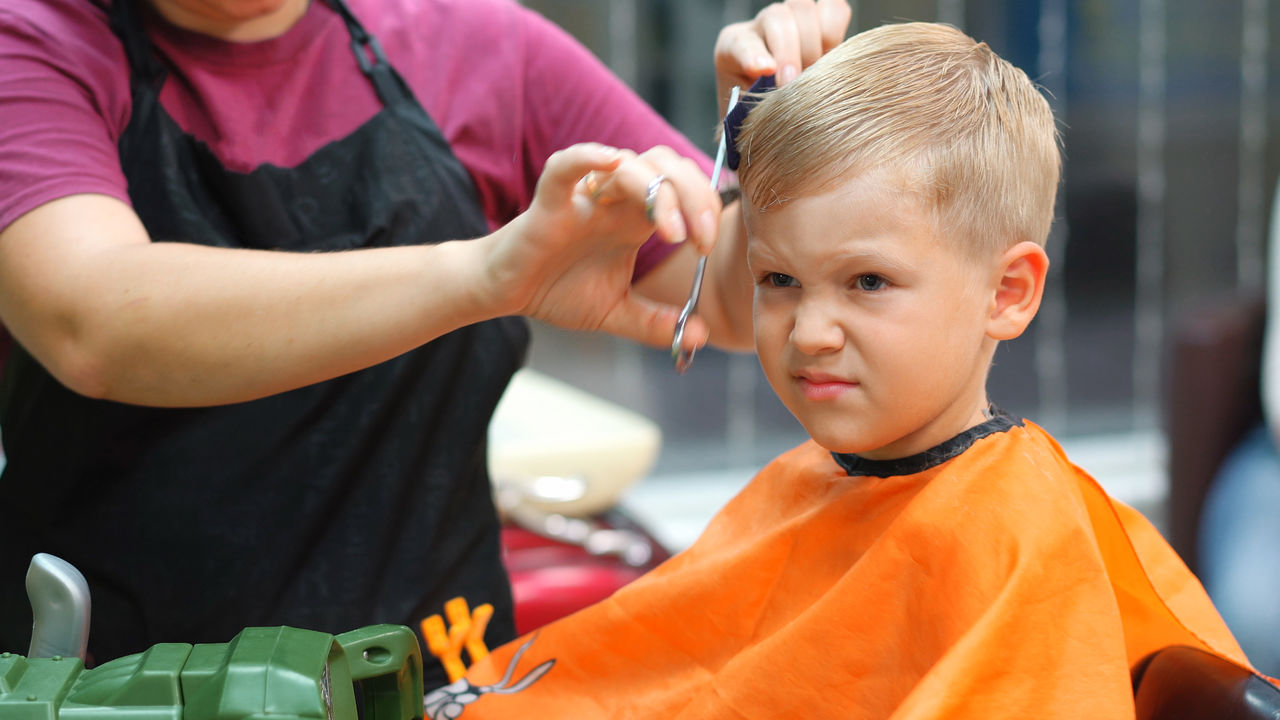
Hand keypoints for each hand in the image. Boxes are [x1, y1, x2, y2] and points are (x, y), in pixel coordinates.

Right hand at [483, 143, 721, 351]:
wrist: (506, 293)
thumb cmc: (558, 290)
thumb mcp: (616, 313)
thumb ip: (656, 323)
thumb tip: (699, 335)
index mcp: (637, 218)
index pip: (684, 189)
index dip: (704, 208)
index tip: (707, 246)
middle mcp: (616, 200)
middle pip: (666, 167)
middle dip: (694, 196)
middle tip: (701, 237)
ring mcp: (584, 197)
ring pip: (630, 165)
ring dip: (659, 192)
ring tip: (672, 232)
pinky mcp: (550, 202)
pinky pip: (566, 167)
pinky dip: (588, 157)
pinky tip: (611, 161)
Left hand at [713, 0, 851, 113]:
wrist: (782, 119)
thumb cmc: (760, 120)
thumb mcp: (749, 119)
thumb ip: (752, 107)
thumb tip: (767, 102)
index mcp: (734, 46)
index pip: (741, 43)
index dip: (753, 54)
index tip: (765, 71)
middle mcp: (763, 27)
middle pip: (777, 17)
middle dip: (788, 52)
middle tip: (793, 83)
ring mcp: (793, 21)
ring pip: (804, 9)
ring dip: (813, 42)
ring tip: (815, 74)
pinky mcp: (822, 23)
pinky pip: (834, 10)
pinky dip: (836, 30)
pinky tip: (830, 59)